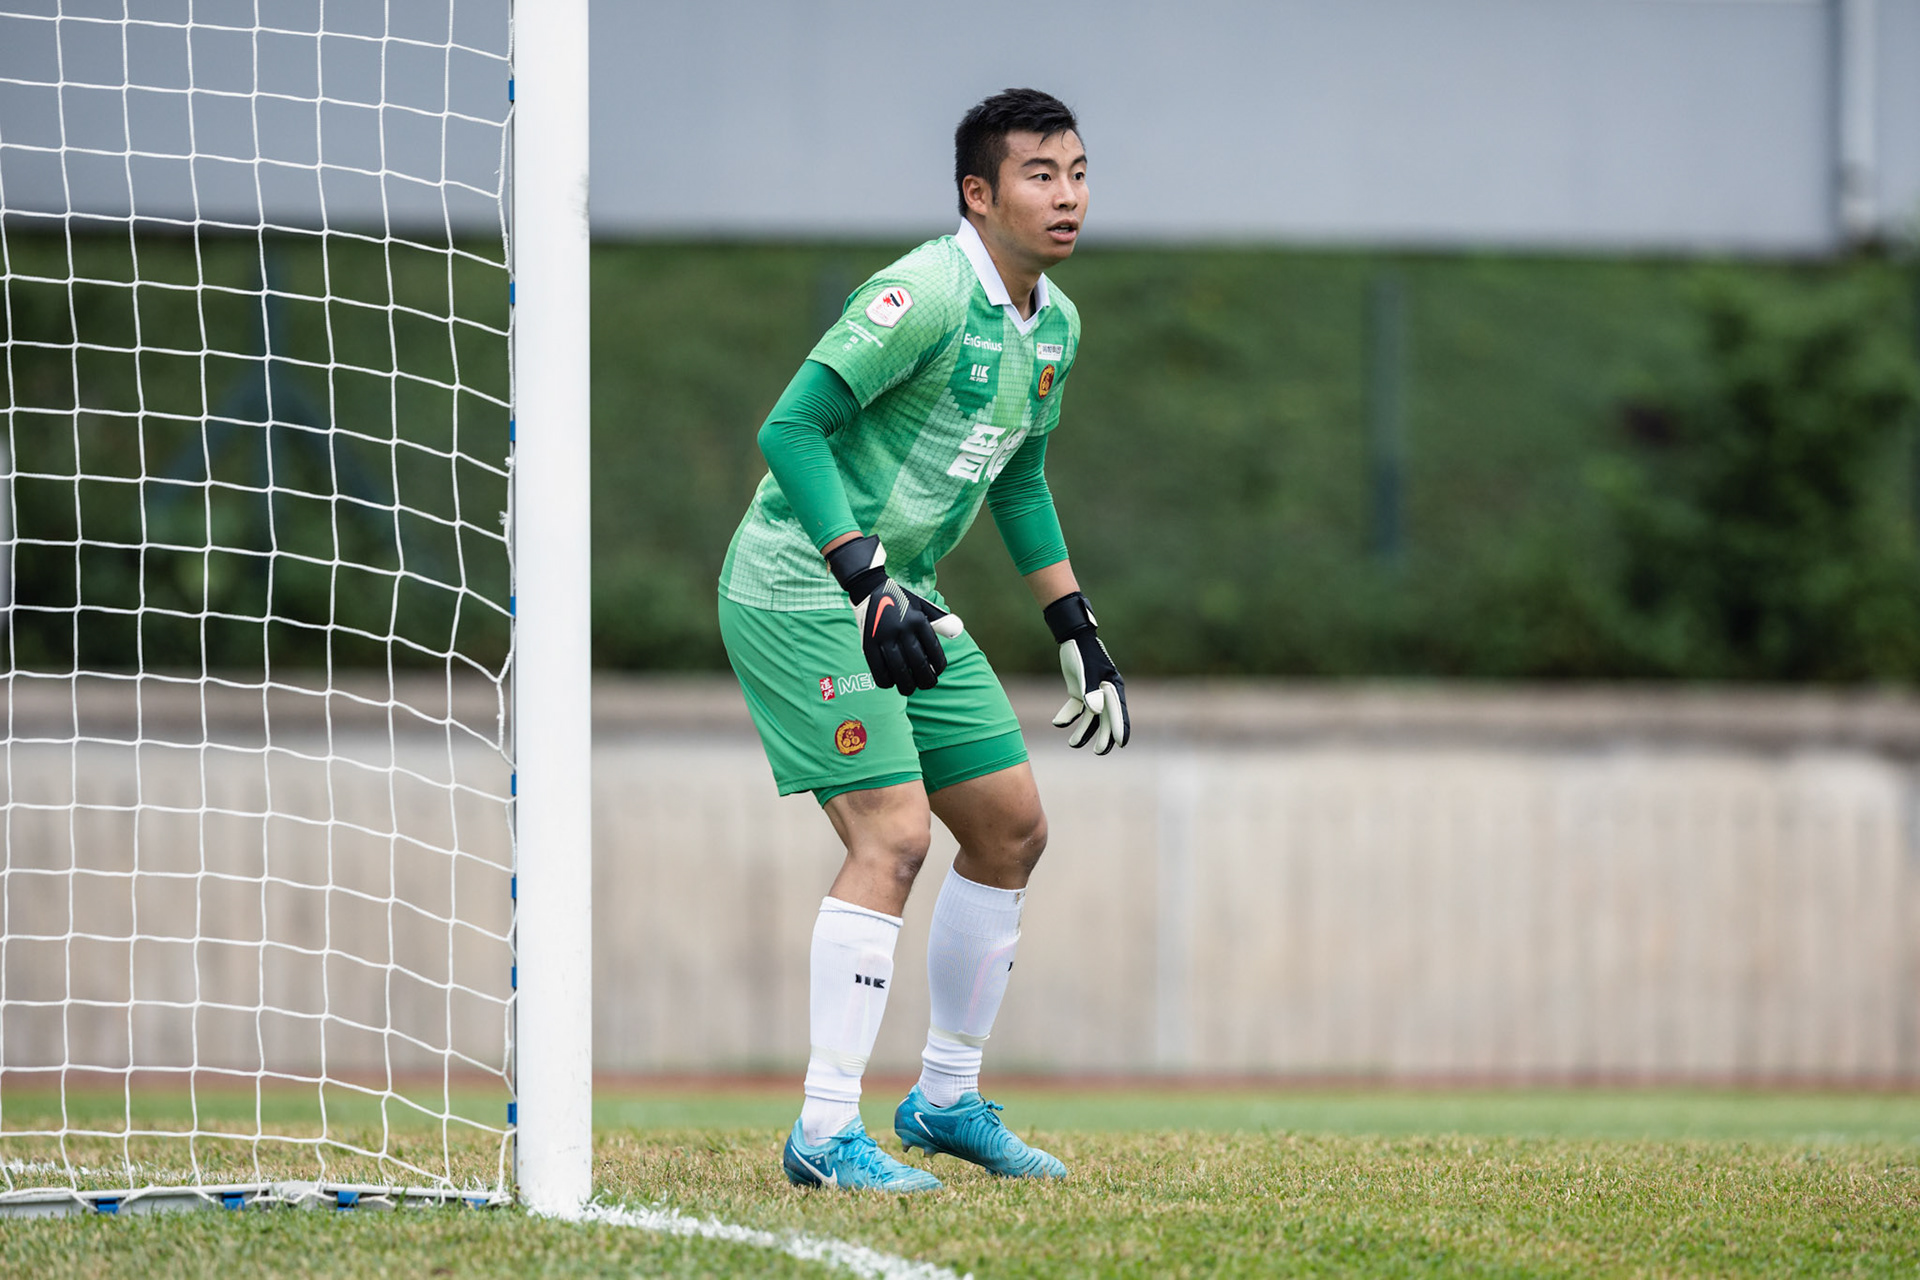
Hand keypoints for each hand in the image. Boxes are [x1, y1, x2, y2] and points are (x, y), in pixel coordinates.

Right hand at [825, 535, 964, 694]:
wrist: (869, 587)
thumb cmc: (900, 601)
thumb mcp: (922, 606)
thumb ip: (939, 621)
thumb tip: (957, 632)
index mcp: (918, 620)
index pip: (934, 651)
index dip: (938, 666)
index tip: (938, 671)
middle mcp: (903, 629)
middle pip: (918, 664)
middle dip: (926, 680)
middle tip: (927, 684)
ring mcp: (884, 637)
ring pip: (899, 670)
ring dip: (907, 685)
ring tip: (910, 688)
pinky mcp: (868, 643)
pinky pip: (878, 669)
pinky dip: (886, 681)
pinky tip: (890, 683)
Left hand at [1042, 591, 1128, 753]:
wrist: (1072, 638)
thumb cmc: (1083, 653)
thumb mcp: (1086, 673)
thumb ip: (1091, 692)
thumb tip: (1096, 713)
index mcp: (1113, 687)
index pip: (1119, 712)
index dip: (1121, 728)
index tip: (1121, 744)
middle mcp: (1105, 693)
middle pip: (1106, 719)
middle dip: (1103, 736)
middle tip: (1098, 752)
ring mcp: (1092, 693)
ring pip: (1090, 717)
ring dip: (1083, 730)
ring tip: (1073, 744)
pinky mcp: (1079, 692)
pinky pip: (1075, 709)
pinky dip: (1068, 716)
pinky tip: (1058, 723)